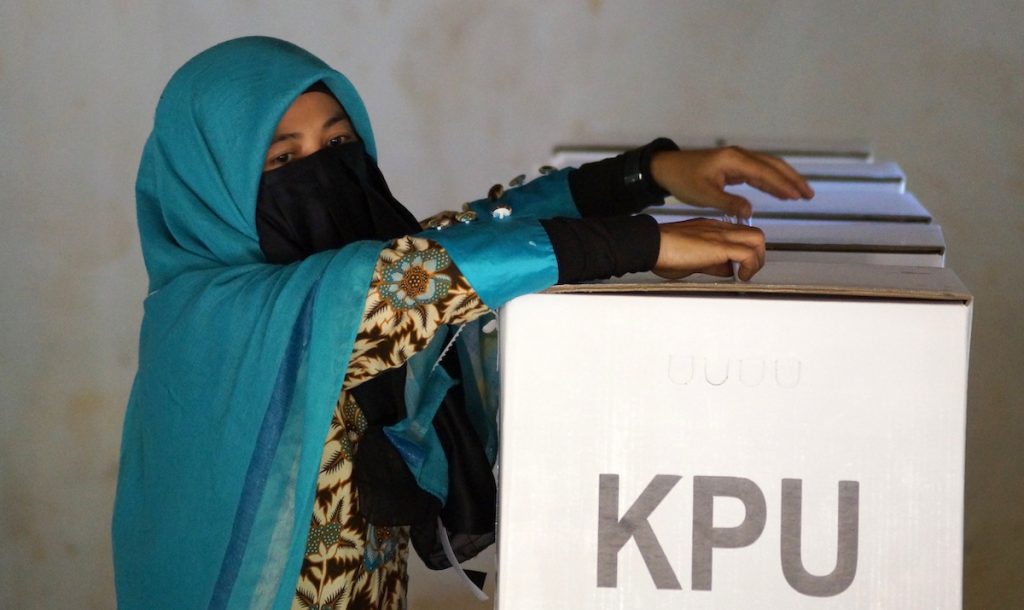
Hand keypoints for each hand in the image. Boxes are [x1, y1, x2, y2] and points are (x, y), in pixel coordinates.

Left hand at [650, 147, 813, 217]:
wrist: (666, 168)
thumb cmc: (682, 179)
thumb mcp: (704, 195)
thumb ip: (728, 202)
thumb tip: (750, 211)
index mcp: (733, 160)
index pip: (765, 172)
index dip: (782, 185)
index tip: (798, 196)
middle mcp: (739, 155)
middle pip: (773, 165)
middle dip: (792, 179)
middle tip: (809, 194)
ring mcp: (737, 159)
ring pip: (768, 167)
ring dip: (785, 179)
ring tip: (801, 193)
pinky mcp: (734, 165)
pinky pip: (758, 172)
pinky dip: (771, 181)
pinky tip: (779, 192)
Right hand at [653, 218, 765, 280]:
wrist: (650, 243)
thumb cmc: (663, 251)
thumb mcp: (691, 258)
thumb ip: (711, 263)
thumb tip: (726, 270)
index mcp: (711, 228)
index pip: (741, 235)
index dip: (745, 253)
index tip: (739, 268)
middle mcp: (719, 228)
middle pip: (755, 234)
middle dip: (758, 255)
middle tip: (748, 271)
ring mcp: (721, 235)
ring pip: (757, 239)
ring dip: (757, 260)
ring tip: (746, 275)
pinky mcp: (720, 246)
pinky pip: (748, 253)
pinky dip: (750, 267)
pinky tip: (740, 277)